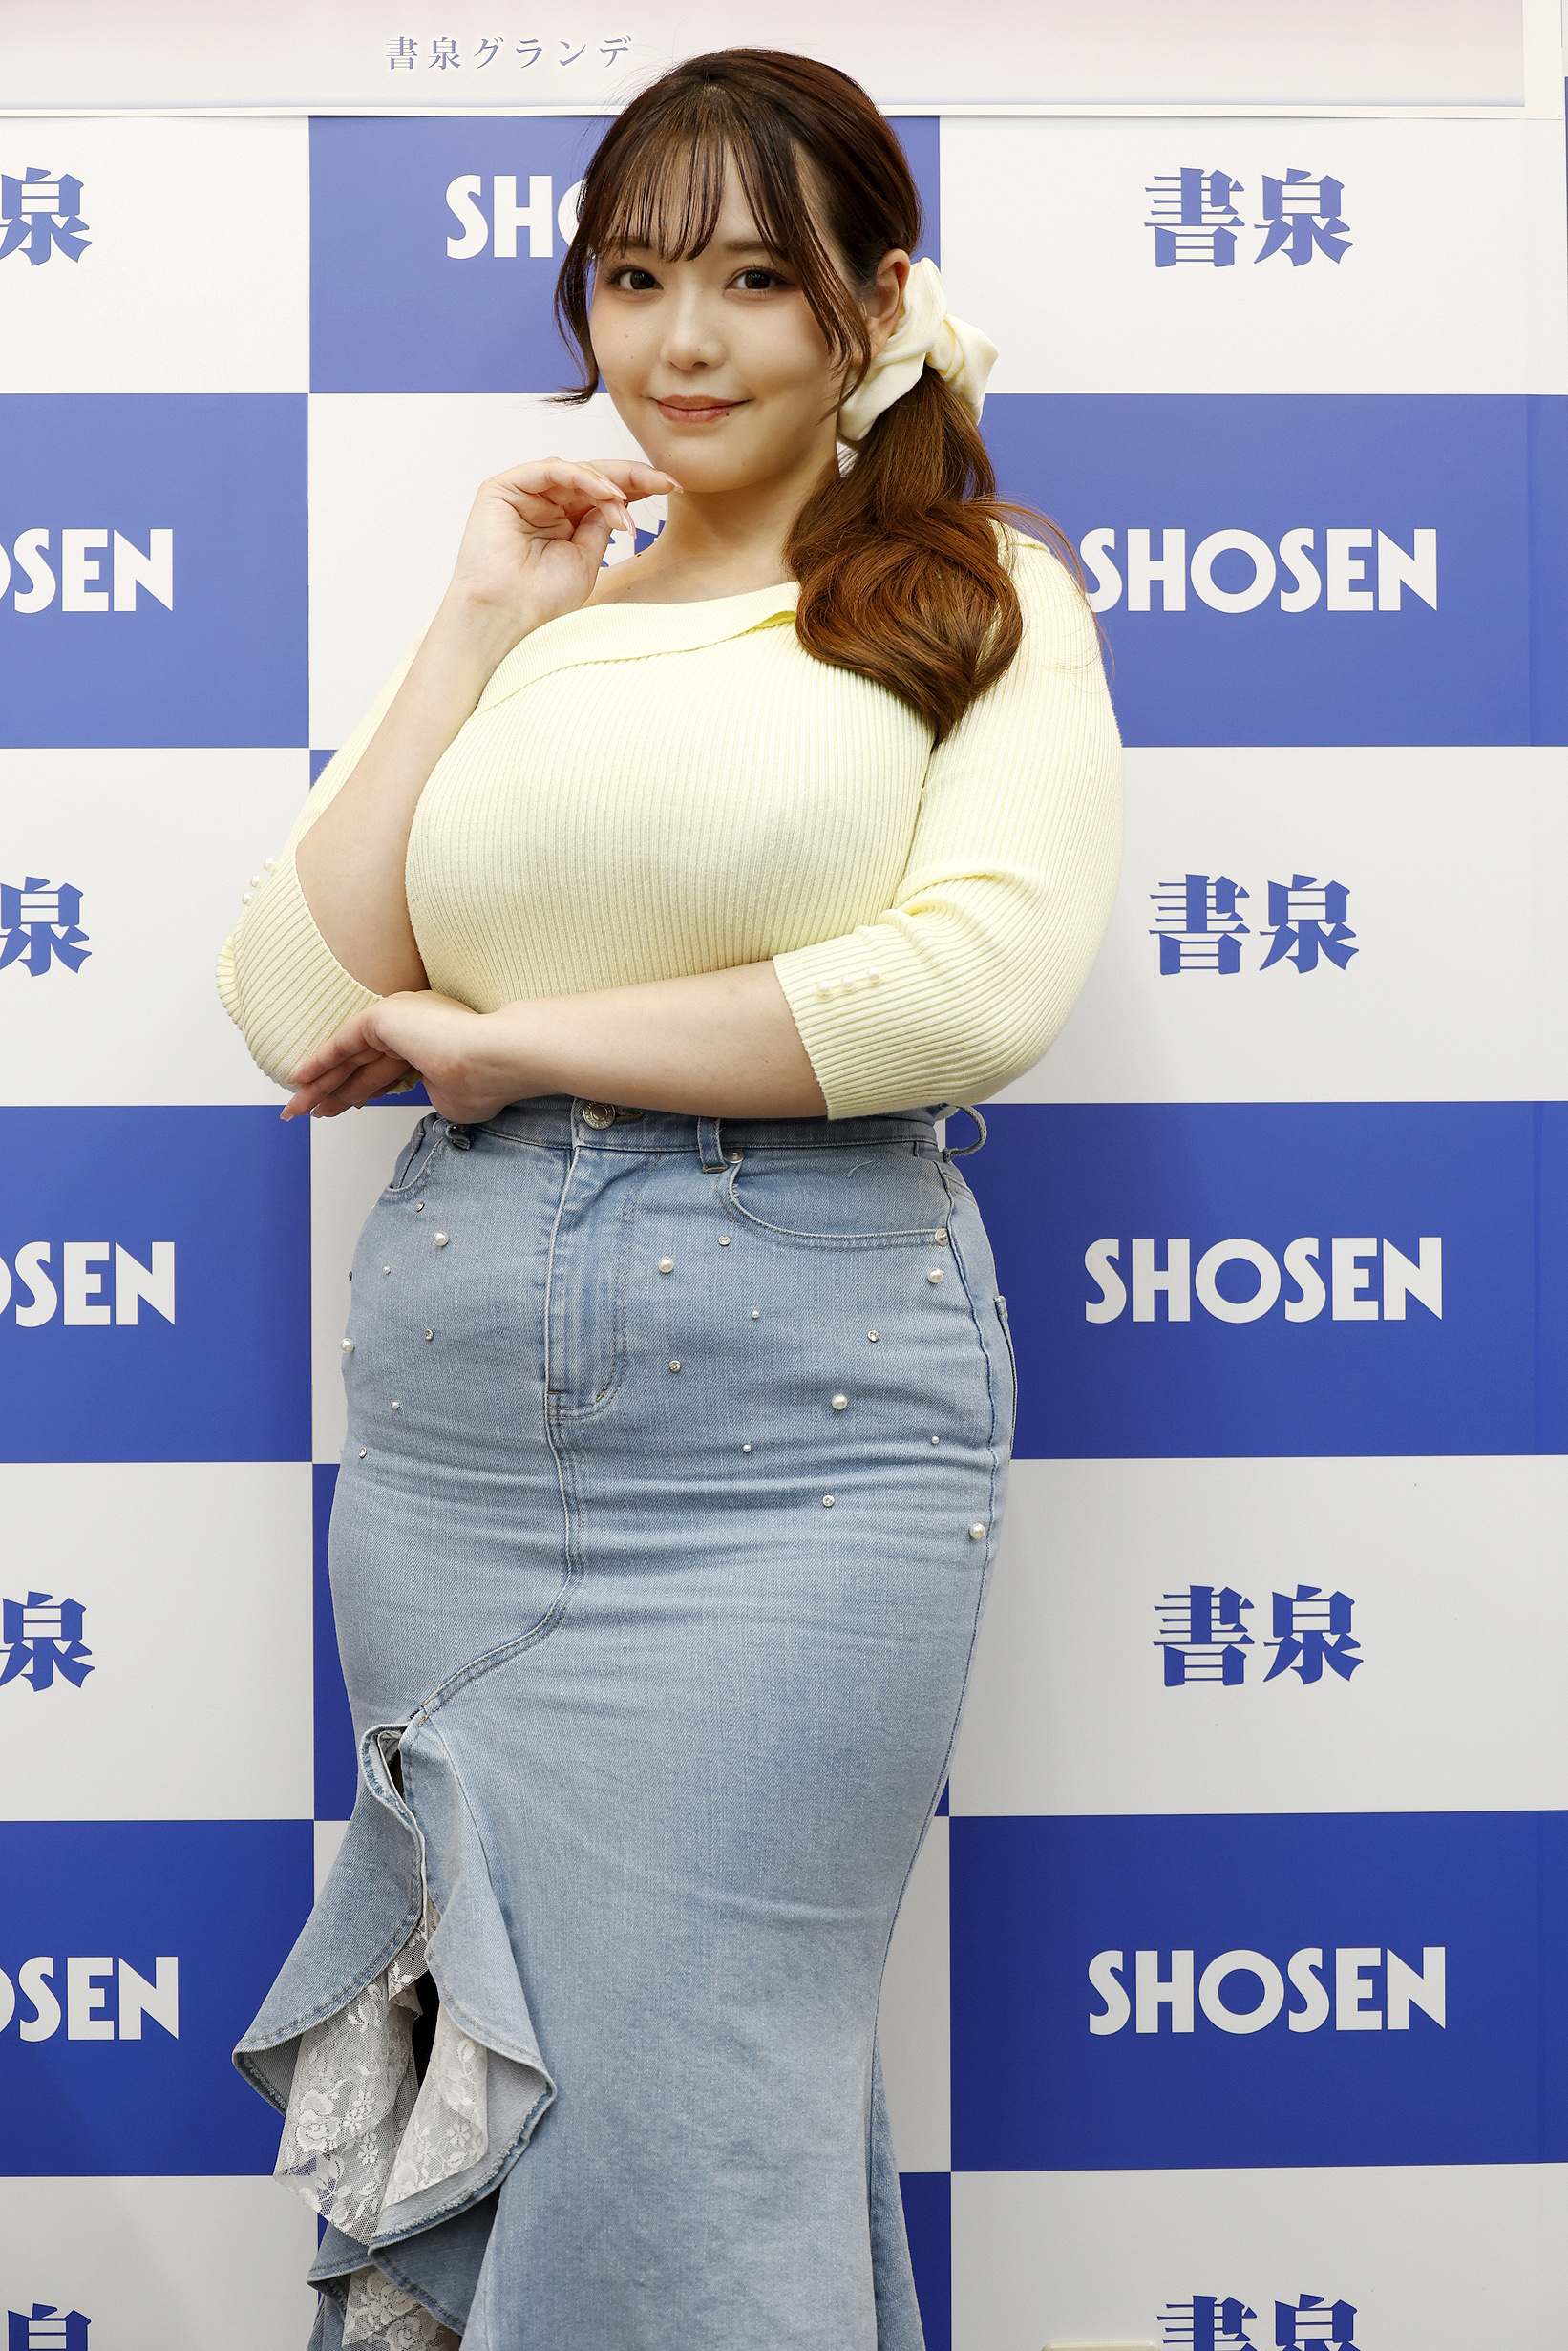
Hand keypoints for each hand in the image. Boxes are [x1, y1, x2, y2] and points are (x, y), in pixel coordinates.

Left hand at [282, 992, 531, 1125]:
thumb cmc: (485, 1082)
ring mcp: (397, 1019)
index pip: (386, 1071)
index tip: (346, 1108)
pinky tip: (298, 1078)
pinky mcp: (382, 1017)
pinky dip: (319, 1061)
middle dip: (334, 1091)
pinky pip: (342, 1044)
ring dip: (319, 1084)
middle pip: (362, 1066)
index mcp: (430, 1045)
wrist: (492, 1060)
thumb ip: (436, 1095)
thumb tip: (433, 1098)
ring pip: (347, 1059)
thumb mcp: (455, 1099)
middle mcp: (412, 1026)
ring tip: (295, 1108)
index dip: (362, 1091)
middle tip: (309, 1112)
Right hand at [443, 457, 681, 640]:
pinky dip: (582, 478)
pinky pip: (550, 471)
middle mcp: (543, 503)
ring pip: (575, 472)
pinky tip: (608, 493)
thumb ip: (599, 525)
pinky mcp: (504, 488)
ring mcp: (523, 493)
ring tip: (630, 501)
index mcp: (562, 520)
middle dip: (631, 478)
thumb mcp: (586, 559)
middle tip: (666, 481)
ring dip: (609, 483)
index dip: (637, 489)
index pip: (602, 495)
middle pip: (593, 478)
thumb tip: (621, 500)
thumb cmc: (540, 599)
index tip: (672, 488)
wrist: (506, 617)